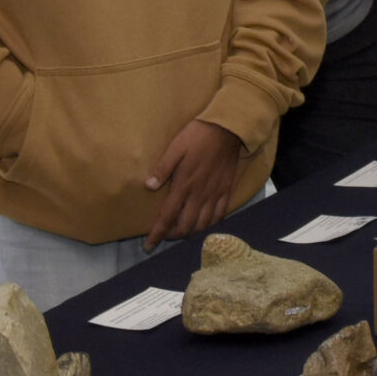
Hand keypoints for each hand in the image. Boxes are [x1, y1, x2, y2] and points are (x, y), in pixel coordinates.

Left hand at [143, 118, 245, 249]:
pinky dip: (210, 225)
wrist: (228, 129)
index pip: (168, 217)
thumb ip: (162, 168)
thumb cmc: (198, 136)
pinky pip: (220, 216)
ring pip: (203, 225)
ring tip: (181, 232)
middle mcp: (200, 195)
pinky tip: (204, 225)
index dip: (157, 234)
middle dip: (173, 236)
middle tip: (164, 235)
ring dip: (190, 233)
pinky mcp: (226, 191)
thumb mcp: (175, 148)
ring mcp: (215, 194)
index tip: (149, 246)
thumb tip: (148, 187)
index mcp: (184, 185)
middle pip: (186, 227)